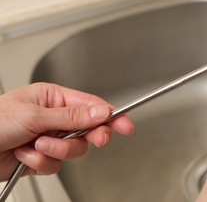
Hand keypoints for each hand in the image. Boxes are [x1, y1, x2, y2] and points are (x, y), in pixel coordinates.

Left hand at [0, 83, 133, 180]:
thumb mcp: (35, 114)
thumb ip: (72, 116)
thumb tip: (100, 112)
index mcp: (54, 98)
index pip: (91, 105)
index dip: (111, 115)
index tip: (126, 124)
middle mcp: (54, 118)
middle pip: (87, 129)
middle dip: (88, 136)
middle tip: (97, 139)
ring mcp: (49, 138)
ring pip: (73, 149)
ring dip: (56, 150)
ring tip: (37, 145)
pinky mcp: (41, 158)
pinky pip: (55, 164)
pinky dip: (40, 162)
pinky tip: (25, 154)